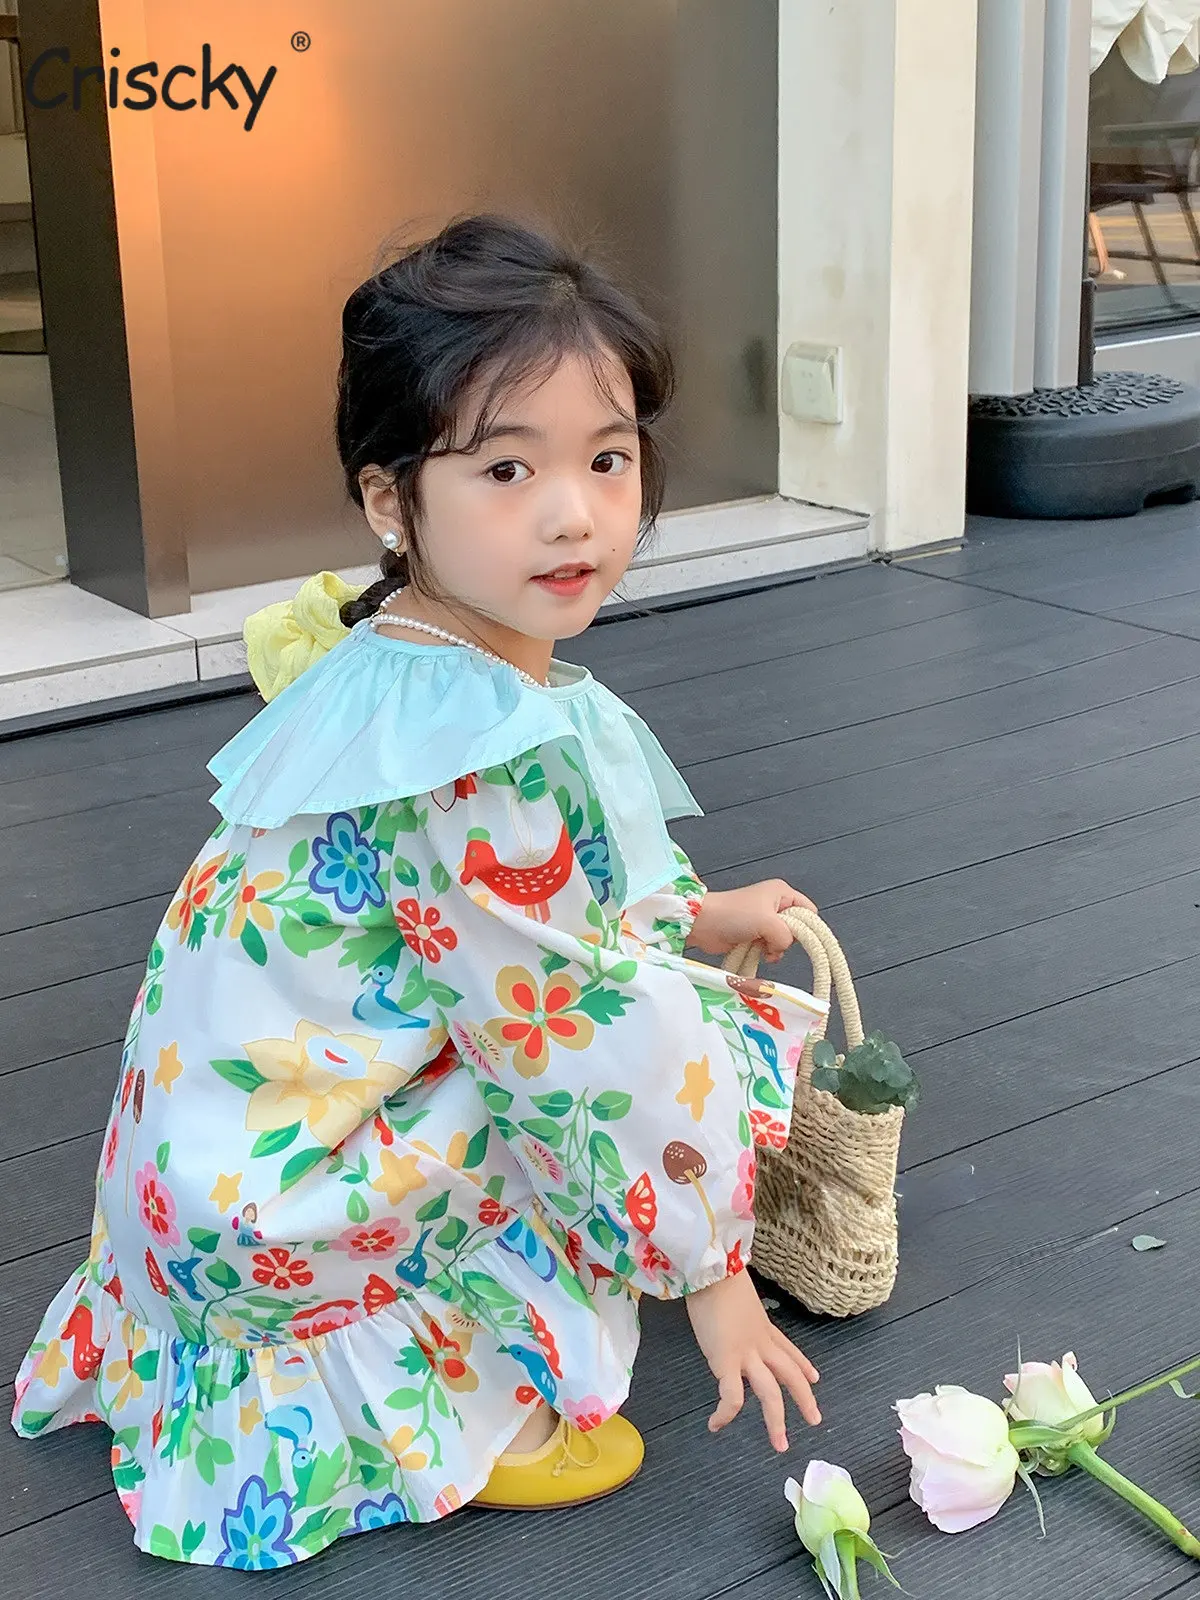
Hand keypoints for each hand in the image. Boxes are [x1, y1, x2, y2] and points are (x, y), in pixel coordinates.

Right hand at [686, 1268, 820, 1450]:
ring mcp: (747, 1355)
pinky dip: (725, 1414)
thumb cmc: (717, 1277)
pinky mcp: (726, 1362)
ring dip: (776, 1421)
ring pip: (771, 1394)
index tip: (815, 1377)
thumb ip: (738, 1314)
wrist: (712, 1272)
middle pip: (790, 1375)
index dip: (803, 1365)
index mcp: (763, 1328)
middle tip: (814, 1420)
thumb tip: (728, 1318)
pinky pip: (732, 1396)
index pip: (788, 1350)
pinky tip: (716, 1425)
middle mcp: (761, 1344)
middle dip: (804, 1399)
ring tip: (780, 1444)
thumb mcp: (737, 1298)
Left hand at [688, 880, 817, 963]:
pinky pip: (770, 948)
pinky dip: (766, 953)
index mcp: (782, 893)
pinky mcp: (753, 935)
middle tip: (775, 941)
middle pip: (797, 928)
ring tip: (763, 948)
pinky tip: (758, 954)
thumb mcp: (768, 922)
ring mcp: (763, 921)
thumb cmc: (734, 915)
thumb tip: (783, 947)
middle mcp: (775, 905)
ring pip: (783, 941)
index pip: (809, 911)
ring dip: (775, 949)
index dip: (807, 926)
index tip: (797, 938)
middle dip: (788, 940)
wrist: (703, 924)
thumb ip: (786, 935)